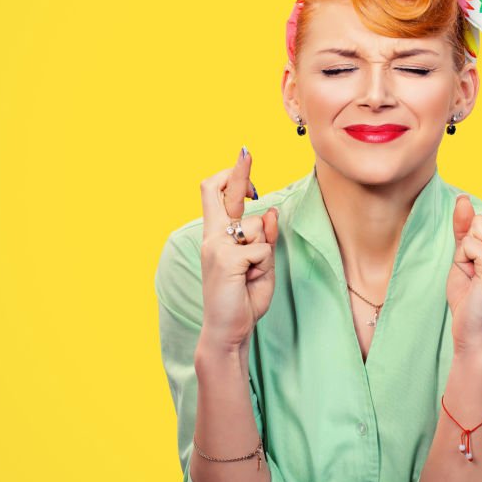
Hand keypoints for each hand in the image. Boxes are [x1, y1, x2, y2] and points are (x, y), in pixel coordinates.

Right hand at [197, 147, 278, 357]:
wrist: (228, 330)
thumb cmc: (243, 298)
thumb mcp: (260, 264)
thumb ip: (263, 238)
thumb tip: (269, 210)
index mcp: (216, 236)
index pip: (215, 195)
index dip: (231, 175)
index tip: (244, 160)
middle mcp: (212, 237)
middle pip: (215, 191)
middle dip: (237, 170)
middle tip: (247, 151)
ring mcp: (216, 247)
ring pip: (256, 228)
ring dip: (265, 251)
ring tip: (252, 275)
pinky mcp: (227, 259)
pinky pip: (261, 250)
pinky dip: (264, 266)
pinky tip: (250, 281)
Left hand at [446, 161, 481, 355]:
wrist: (474, 332)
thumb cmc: (472, 295)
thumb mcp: (464, 256)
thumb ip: (465, 229)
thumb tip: (463, 199)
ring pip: (481, 226)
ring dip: (468, 243)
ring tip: (473, 267)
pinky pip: (472, 244)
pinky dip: (464, 257)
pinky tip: (472, 275)